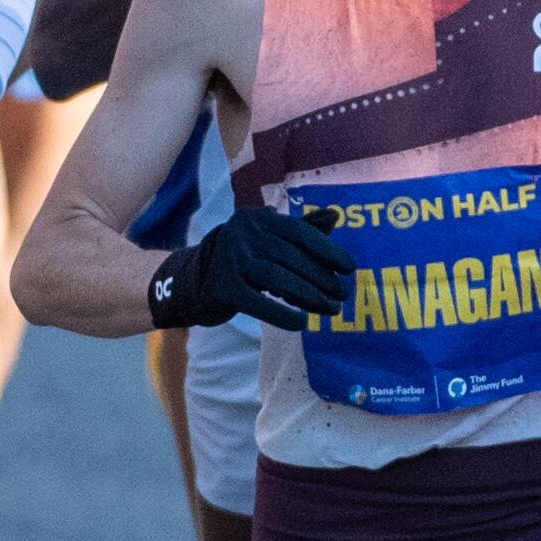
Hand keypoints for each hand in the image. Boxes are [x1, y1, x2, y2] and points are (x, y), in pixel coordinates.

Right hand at [151, 200, 358, 330]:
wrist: (191, 281)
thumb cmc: (241, 260)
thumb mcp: (268, 240)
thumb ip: (301, 230)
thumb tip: (336, 217)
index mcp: (259, 218)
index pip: (300, 232)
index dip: (327, 250)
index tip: (349, 269)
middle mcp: (243, 233)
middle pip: (292, 257)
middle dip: (322, 279)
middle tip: (342, 296)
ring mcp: (230, 259)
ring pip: (278, 278)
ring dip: (309, 297)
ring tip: (330, 310)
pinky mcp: (222, 287)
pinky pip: (258, 302)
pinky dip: (282, 315)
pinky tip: (301, 323)